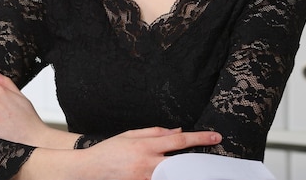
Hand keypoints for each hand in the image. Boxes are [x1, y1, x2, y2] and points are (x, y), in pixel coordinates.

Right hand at [86, 127, 222, 179]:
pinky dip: (170, 177)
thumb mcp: (130, 134)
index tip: (215, 137)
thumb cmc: (109, 150)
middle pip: (183, 162)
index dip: (199, 138)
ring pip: (175, 176)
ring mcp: (146, 179)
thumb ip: (155, 132)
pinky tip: (174, 174)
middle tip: (214, 160)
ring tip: (198, 169)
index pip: (178, 141)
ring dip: (187, 172)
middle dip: (200, 161)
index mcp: (145, 146)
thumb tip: (178, 131)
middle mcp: (148, 163)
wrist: (90, 170)